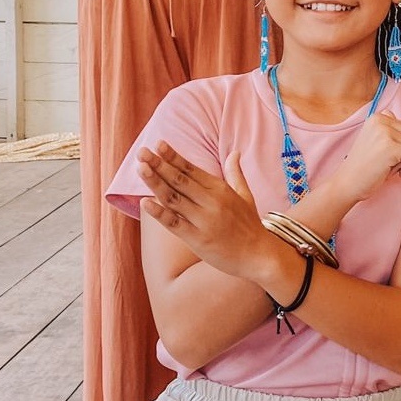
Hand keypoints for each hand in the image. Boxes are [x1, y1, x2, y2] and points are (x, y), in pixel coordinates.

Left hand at [138, 142, 273, 281]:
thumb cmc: (250, 225)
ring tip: (141, 169)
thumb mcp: (245, 195)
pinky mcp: (198, 239)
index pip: (192, 170)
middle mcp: (212, 202)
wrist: (259, 255)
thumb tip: (235, 153)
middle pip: (180, 180)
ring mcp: (204, 220)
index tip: (158, 144)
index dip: (174, 157)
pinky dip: (159, 213)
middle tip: (142, 152)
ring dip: (156, 183)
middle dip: (159, 165)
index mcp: (220, 190)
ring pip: (174, 198)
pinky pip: (175, 223)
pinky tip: (144, 203)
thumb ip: (235, 174)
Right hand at [330, 111, 400, 206]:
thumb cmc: (366, 167)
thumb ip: (394, 132)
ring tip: (393, 168)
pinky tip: (398, 174)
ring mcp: (385, 132)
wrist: (347, 183)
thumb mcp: (379, 142)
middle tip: (393, 164)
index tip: (391, 157)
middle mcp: (381, 120)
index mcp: (379, 117)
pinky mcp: (390, 146)